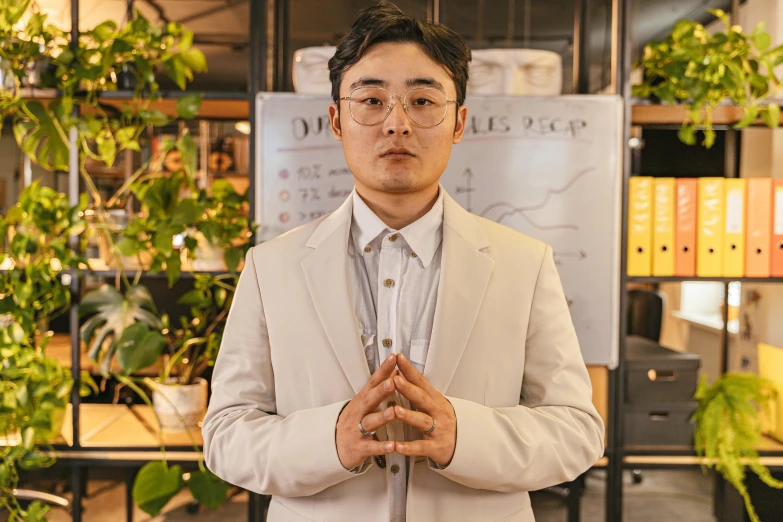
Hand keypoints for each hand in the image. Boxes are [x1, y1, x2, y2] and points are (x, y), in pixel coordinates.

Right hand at [336, 353, 398, 469]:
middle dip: (381, 390)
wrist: (330, 444)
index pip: (373, 381)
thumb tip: (394, 369)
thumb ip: (379, 387)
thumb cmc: (352, 421)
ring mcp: (358, 429)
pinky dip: (381, 446)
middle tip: (393, 382)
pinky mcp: (359, 447)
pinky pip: (371, 447)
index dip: (383, 370)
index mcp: (362, 400)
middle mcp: (359, 413)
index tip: (393, 358)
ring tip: (393, 412)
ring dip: (382, 417)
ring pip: (370, 422)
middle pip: (370, 399)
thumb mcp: (363, 401)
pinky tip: (392, 446)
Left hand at [392, 353, 456, 467]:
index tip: (399, 358)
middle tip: (395, 380)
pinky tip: (396, 446)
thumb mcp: (436, 404)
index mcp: (436, 400)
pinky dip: (408, 447)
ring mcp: (438, 430)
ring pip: (422, 421)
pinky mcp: (436, 448)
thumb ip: (420, 392)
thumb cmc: (445, 423)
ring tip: (394, 410)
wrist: (467, 445)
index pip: (422, 382)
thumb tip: (402, 373)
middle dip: (408, 389)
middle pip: (422, 399)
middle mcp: (438, 413)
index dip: (410, 370)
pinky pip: (421, 447)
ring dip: (408, 415)